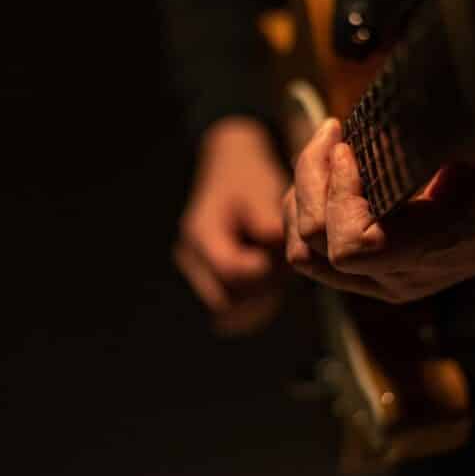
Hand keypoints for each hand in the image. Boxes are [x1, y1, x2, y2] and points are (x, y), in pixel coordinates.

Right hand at [174, 117, 288, 334]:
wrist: (229, 168)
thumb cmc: (247, 177)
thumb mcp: (260, 188)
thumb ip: (267, 220)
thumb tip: (276, 246)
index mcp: (200, 232)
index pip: (230, 271)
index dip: (262, 270)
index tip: (282, 255)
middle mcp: (190, 256)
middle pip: (225, 299)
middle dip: (260, 291)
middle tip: (284, 270)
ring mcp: (195, 270)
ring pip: (228, 307)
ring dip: (257, 297)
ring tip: (278, 271)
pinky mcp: (207, 277)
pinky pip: (229, 304)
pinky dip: (251, 300)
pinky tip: (270, 280)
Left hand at [283, 116, 474, 303]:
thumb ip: (460, 132)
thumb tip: (407, 112)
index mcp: (431, 250)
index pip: (354, 245)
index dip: (339, 196)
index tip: (350, 148)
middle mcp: (398, 277)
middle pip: (316, 246)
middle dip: (311, 181)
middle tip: (332, 134)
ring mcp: (378, 281)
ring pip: (303, 254)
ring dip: (301, 196)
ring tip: (324, 150)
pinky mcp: (366, 273)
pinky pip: (309, 253)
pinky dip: (304, 210)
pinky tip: (324, 173)